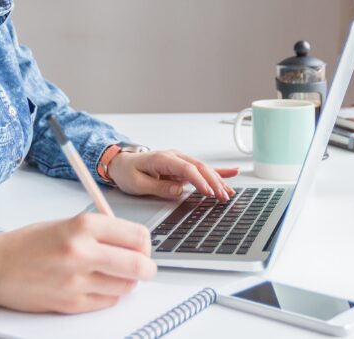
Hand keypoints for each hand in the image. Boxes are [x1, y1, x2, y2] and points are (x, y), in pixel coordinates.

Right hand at [0, 213, 156, 313]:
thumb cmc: (28, 243)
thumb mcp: (66, 223)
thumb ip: (100, 231)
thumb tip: (133, 242)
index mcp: (83, 225)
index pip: (137, 236)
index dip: (145, 244)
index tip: (143, 247)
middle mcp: (82, 252)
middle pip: (139, 265)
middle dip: (146, 268)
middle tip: (143, 267)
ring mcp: (77, 281)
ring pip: (126, 287)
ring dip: (126, 282)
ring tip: (113, 275)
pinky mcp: (70, 303)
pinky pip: (107, 302)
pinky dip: (108, 295)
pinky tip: (96, 285)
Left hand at [107, 149, 239, 200]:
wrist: (122, 163)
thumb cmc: (127, 172)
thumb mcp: (137, 183)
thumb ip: (158, 187)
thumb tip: (178, 190)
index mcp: (163, 158)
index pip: (186, 169)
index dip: (199, 181)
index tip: (209, 192)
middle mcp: (174, 156)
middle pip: (199, 168)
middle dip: (214, 182)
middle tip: (223, 196)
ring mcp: (180, 160)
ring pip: (204, 169)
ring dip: (218, 180)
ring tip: (229, 192)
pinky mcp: (182, 167)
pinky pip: (202, 169)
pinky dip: (218, 171)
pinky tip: (232, 173)